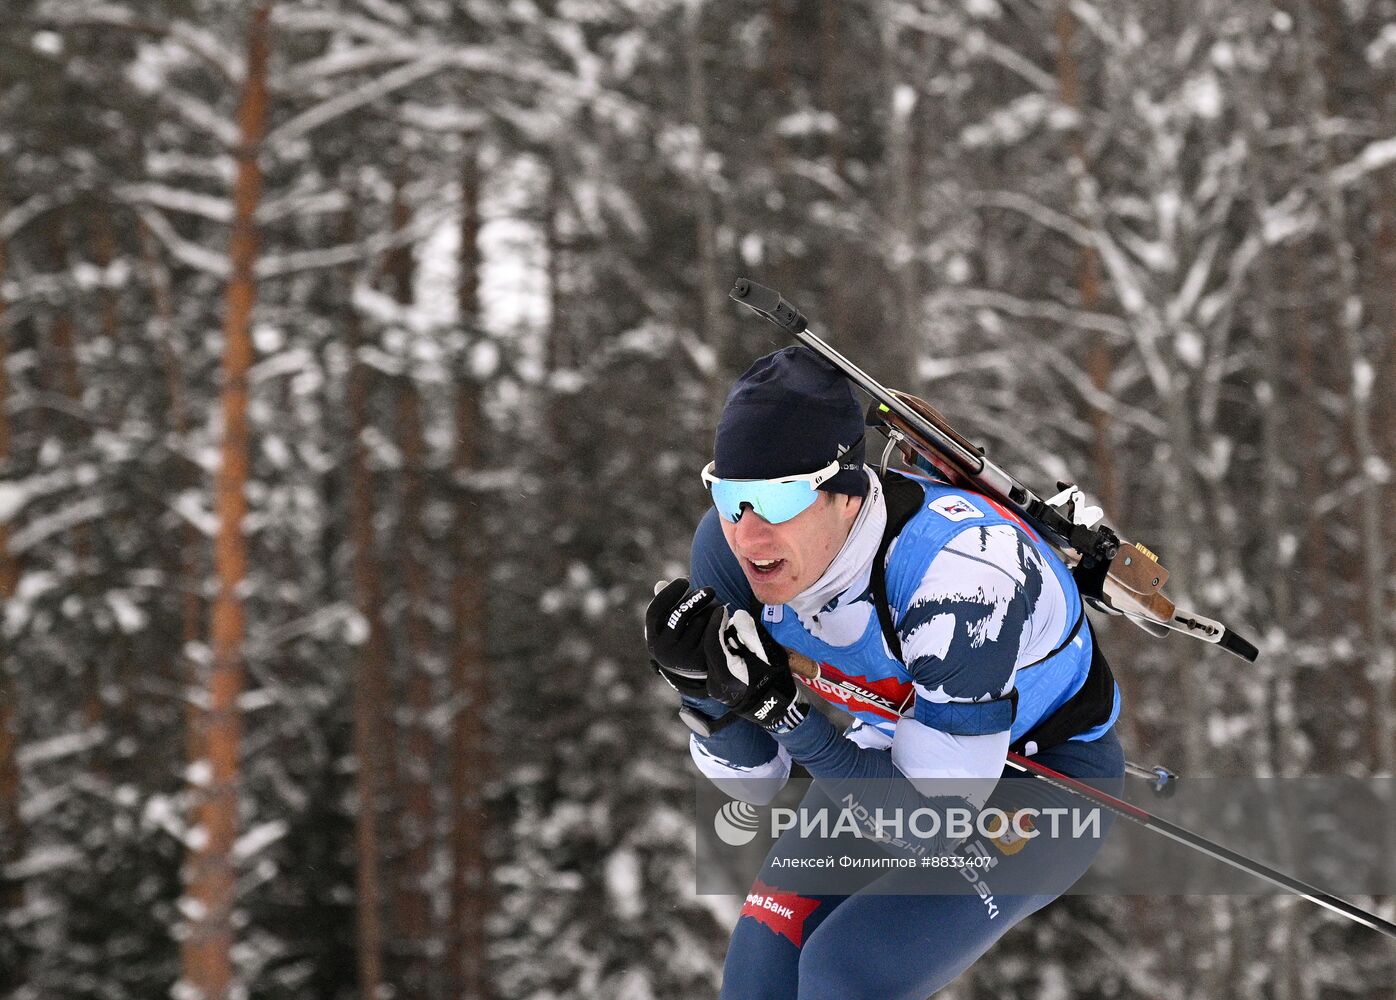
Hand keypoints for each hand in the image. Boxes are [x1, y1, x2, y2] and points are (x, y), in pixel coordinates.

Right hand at [643, 578, 717, 697]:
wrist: (697, 674)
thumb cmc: (683, 641)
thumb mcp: (670, 627)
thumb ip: (666, 607)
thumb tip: (660, 584)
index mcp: (653, 640)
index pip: (655, 611)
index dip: (669, 593)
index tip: (683, 580)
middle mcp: (664, 651)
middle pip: (680, 613)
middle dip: (696, 598)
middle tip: (710, 590)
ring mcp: (683, 657)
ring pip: (699, 620)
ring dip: (709, 608)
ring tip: (715, 606)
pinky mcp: (702, 660)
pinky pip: (713, 630)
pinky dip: (718, 619)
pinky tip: (722, 614)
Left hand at [704, 608, 805, 732]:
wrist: (775, 709)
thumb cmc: (776, 680)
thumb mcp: (769, 655)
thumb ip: (752, 635)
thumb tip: (738, 616)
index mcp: (728, 676)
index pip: (713, 643)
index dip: (715, 623)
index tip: (721, 610)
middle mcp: (716, 683)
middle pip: (710, 650)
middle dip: (717, 631)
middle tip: (725, 617)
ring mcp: (714, 687)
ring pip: (711, 657)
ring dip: (719, 642)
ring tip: (730, 631)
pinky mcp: (715, 688)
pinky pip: (714, 664)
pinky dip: (721, 653)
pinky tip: (731, 647)